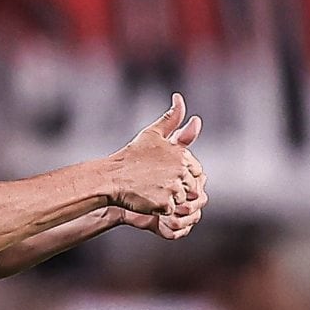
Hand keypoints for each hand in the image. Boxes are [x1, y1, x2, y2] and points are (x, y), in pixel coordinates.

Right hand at [107, 93, 202, 215]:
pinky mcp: (164, 205)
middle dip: (178, 187)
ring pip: (182, 200)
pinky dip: (162, 208)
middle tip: (158, 183)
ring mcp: (173, 189)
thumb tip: (179, 98)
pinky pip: (171, 211)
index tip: (166, 173)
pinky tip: (150, 200)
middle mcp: (180, 171)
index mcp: (181, 155)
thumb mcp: (152, 133)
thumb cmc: (132, 155)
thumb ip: (171, 118)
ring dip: (171, 199)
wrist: (112, 177)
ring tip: (153, 190)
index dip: (182, 174)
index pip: (196, 171)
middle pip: (191, 186)